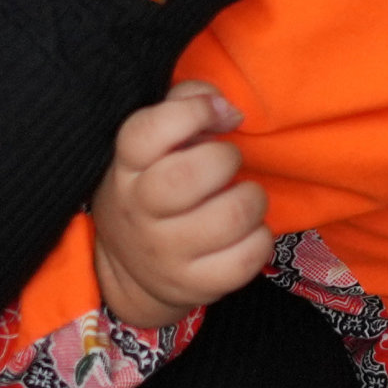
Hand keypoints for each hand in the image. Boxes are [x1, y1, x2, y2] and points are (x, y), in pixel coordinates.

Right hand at [90, 82, 263, 330]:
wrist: (133, 266)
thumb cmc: (158, 181)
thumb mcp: (158, 140)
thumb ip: (188, 102)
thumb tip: (228, 110)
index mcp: (128, 166)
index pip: (147, 132)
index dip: (192, 112)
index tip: (219, 115)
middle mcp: (139, 210)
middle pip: (190, 176)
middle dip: (226, 159)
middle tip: (228, 164)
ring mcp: (165, 252)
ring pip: (231, 216)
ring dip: (252, 200)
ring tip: (241, 199)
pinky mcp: (193, 285)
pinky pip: (247, 258)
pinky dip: (259, 239)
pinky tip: (245, 232)